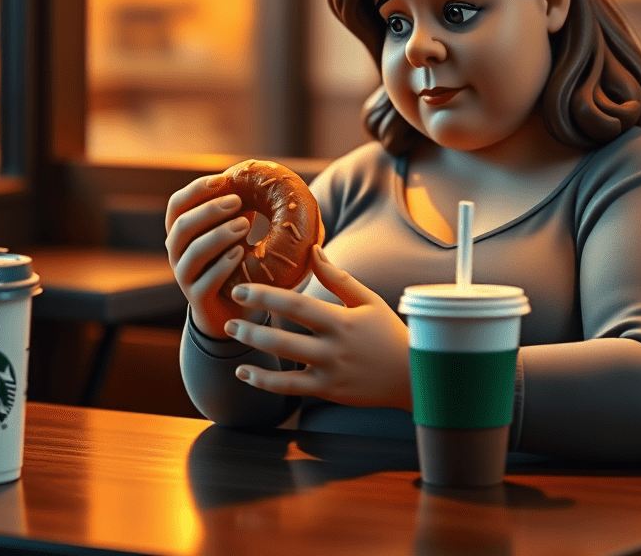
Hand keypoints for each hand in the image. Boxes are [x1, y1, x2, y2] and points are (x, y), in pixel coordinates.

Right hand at [164, 173, 257, 338]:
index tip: (222, 179)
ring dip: (218, 235)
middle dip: (210, 210)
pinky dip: (222, 266)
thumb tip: (253, 178)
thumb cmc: (233, 260)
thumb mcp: (235, 231)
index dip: (195, 190)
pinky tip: (240, 253)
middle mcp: (176, 252)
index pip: (177, 204)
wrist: (232, 306)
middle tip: (237, 200)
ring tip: (245, 224)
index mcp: (181, 231)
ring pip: (192, 252)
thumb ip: (238, 209)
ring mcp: (184, 276)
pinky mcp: (197, 298)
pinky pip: (205, 282)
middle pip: (182, 225)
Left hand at [223, 245, 412, 411]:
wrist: (412, 376)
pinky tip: (244, 372)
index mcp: (341, 321)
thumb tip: (314, 249)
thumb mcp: (367, 300)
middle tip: (228, 316)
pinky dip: (265, 382)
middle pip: (285, 337)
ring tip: (231, 335)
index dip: (267, 296)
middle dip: (253, 326)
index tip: (241, 288)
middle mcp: (333, 348)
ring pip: (284, 364)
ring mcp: (330, 372)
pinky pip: (290, 388)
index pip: (297, 306)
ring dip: (255, 350)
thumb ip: (337, 278)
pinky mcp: (328, 392)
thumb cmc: (388, 333)